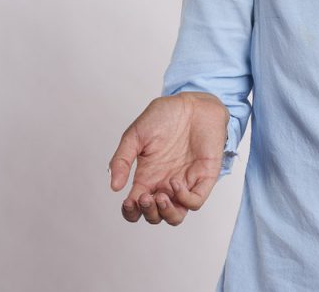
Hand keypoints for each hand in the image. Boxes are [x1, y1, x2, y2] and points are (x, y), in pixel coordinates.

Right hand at [109, 92, 229, 224]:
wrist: (192, 103)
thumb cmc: (164, 116)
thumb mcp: (135, 135)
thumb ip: (122, 160)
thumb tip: (114, 187)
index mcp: (148, 177)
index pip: (137, 208)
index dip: (130, 212)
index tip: (128, 202)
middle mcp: (165, 183)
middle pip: (156, 216)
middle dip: (148, 213)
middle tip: (144, 196)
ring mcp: (185, 181)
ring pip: (176, 215)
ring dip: (166, 213)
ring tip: (159, 197)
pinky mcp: (204, 176)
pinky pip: (196, 201)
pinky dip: (184, 199)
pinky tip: (175, 183)